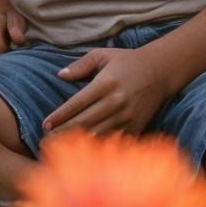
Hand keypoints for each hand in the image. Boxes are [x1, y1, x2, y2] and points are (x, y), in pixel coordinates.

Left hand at [42, 45, 170, 137]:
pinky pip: (114, 140)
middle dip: (63, 132)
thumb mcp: (102, 55)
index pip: (78, 103)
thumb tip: (60, 75)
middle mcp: (116, 102)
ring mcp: (127, 116)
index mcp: (105, 83)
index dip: (60, 115)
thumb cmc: (126, 61)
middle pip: (85, 122)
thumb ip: (80, 65)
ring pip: (98, 134)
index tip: (45, 125)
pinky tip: (85, 151)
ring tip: (60, 148)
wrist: (160, 72)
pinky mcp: (136, 126)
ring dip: (78, 142)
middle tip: (45, 140)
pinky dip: (99, 145)